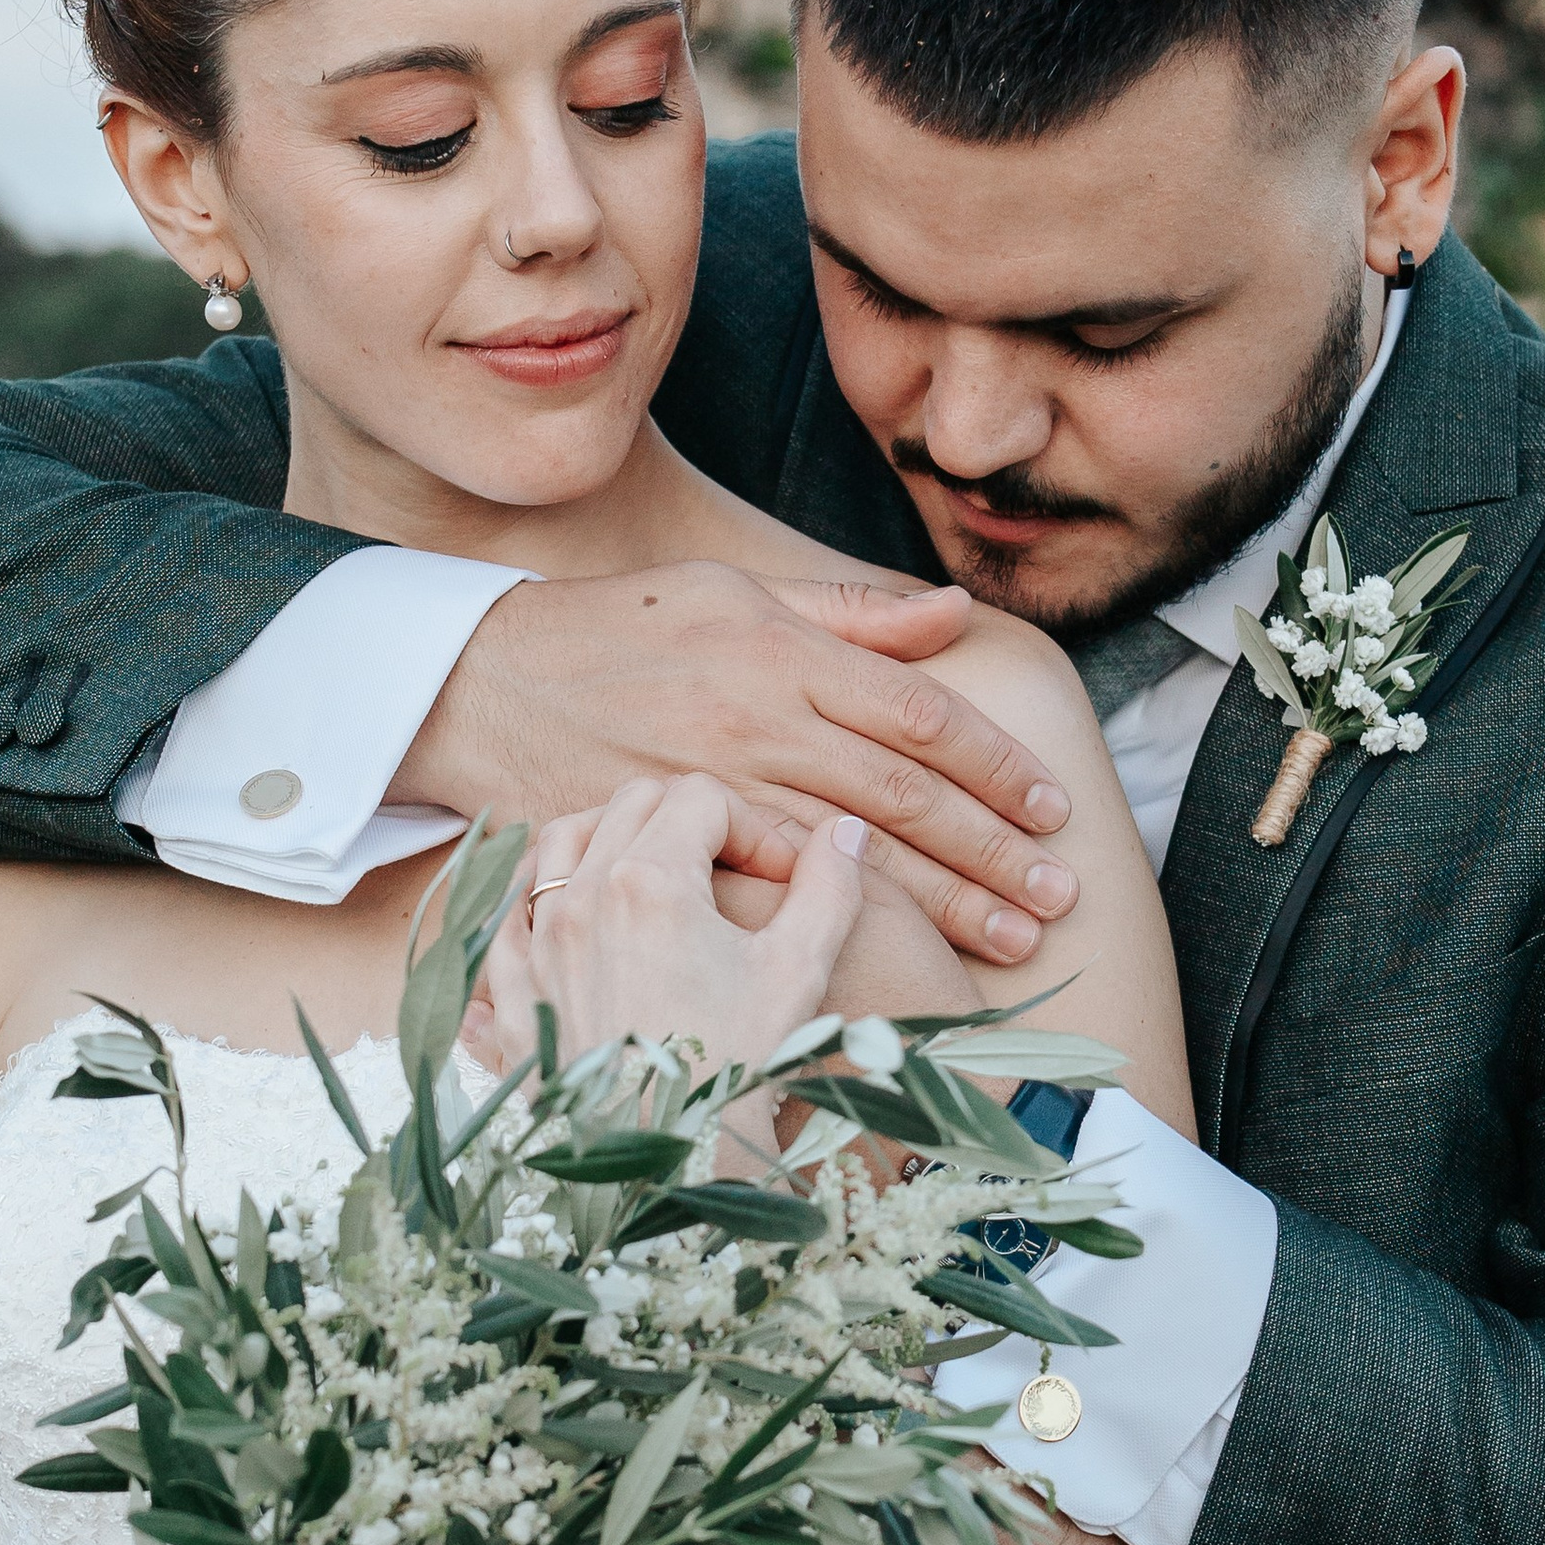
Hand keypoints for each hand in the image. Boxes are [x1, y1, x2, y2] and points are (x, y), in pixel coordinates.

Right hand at [396, 561, 1077, 965]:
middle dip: (993, 848)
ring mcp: (715, 785)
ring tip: (1013, 936)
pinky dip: (842, 923)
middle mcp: (758, 717)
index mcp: (783, 650)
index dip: (995, 763)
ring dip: (943, 901)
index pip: (920, 711)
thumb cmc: (613, 630)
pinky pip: (774, 886)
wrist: (482, 684)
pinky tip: (897, 953)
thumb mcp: (730, 591)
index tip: (1051, 806)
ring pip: (853, 852)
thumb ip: (849, 614)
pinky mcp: (671, 841)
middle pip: (903, 791)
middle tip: (1061, 891)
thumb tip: (954, 613)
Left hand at [479, 775, 871, 1082]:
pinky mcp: (517, 995)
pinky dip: (531, 902)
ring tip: (652, 873)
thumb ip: (828, 890)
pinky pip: (505, 919)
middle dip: (690, 820)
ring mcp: (538, 946)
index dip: (756, 826)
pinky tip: (561, 918)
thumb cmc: (735, 1074)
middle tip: (734, 872)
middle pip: (630, 804)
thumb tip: (847, 832)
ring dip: (606, 837)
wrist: (663, 1174)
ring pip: (557, 844)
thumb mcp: (798, 973)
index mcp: (648, 881)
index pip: (702, 798)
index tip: (788, 877)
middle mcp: (580, 899)